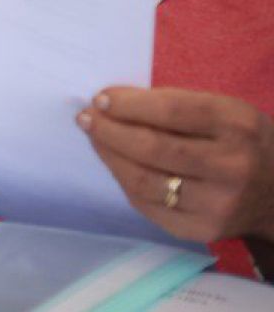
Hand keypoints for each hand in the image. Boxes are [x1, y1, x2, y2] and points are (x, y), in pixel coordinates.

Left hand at [81, 87, 273, 242]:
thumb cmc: (244, 142)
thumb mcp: (226, 111)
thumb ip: (177, 105)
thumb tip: (114, 102)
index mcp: (237, 126)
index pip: (171, 111)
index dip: (129, 104)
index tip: (100, 99)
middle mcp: (230, 167)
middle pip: (152, 148)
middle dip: (110, 130)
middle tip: (86, 118)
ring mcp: (217, 204)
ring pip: (143, 180)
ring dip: (109, 156)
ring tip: (95, 138)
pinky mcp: (202, 230)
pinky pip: (147, 205)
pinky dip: (124, 181)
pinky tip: (116, 165)